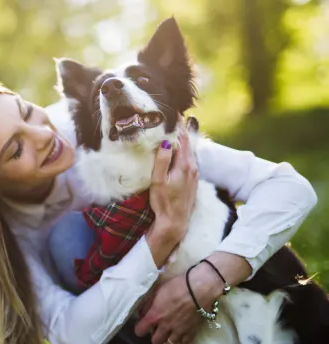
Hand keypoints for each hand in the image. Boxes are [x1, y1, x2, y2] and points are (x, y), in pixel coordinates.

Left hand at [135, 263, 224, 343]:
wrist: (201, 288)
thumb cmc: (177, 285)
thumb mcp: (157, 290)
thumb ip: (148, 303)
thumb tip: (142, 312)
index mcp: (155, 316)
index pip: (140, 331)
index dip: (140, 329)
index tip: (143, 325)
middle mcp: (165, 326)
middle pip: (155, 342)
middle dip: (155, 336)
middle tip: (158, 328)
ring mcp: (180, 331)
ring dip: (169, 338)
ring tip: (171, 331)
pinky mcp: (192, 331)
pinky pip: (185, 342)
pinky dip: (182, 339)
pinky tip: (182, 332)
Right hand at [145, 126, 198, 267]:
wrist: (175, 222)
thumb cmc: (164, 202)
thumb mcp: (159, 181)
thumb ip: (162, 160)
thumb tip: (167, 141)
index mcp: (185, 164)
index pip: (182, 138)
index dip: (177, 124)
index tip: (172, 111)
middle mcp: (192, 167)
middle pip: (186, 143)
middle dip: (179, 129)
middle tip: (170, 117)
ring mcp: (193, 174)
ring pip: (187, 151)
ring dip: (180, 140)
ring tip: (172, 130)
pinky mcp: (191, 180)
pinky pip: (187, 159)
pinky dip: (182, 150)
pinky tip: (175, 150)